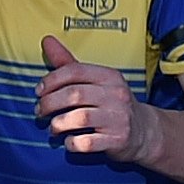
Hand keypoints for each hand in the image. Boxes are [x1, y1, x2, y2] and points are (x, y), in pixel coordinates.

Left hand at [36, 35, 147, 165]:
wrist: (144, 131)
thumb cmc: (112, 104)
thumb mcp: (96, 81)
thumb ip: (69, 64)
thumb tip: (47, 40)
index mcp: (109, 76)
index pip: (74, 71)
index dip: (51, 80)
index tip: (38, 91)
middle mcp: (116, 94)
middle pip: (74, 94)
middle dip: (49, 103)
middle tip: (39, 110)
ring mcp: (119, 118)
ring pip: (80, 118)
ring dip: (58, 124)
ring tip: (52, 127)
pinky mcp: (117, 140)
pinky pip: (88, 143)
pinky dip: (72, 143)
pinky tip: (68, 142)